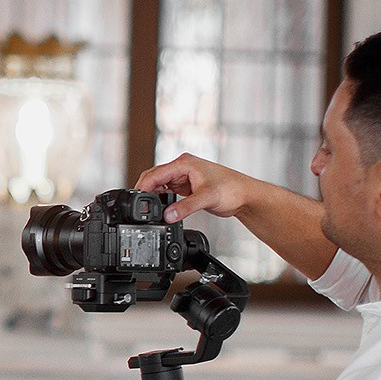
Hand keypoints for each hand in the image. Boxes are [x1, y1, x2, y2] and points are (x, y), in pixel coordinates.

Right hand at [135, 153, 255, 224]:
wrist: (245, 196)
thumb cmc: (232, 189)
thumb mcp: (206, 198)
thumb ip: (185, 207)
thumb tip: (167, 216)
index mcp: (184, 163)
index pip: (155, 173)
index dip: (143, 186)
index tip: (135, 200)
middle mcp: (182, 167)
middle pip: (154, 178)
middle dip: (145, 192)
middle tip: (139, 208)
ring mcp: (183, 177)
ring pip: (159, 185)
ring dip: (153, 197)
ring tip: (149, 210)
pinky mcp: (186, 187)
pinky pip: (167, 192)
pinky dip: (162, 200)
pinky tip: (161, 209)